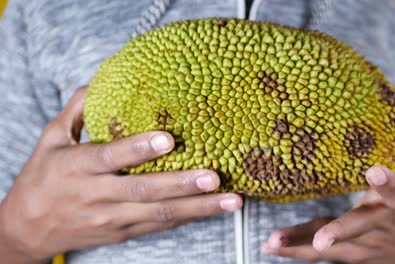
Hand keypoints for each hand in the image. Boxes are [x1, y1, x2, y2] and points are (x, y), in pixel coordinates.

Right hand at [0, 87, 242, 263]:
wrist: (27, 229)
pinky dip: (188, 218)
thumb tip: (103, 81)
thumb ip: (77, 109)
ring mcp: (112, 218)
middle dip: (181, 185)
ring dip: (198, 208)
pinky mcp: (123, 232)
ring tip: (231, 200)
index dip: (139, 150)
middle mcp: (97, 195)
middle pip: (144, 191)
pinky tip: (213, 210)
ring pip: (159, 214)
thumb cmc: (42, 178)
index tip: (168, 139)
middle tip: (214, 176)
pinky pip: (159, 225)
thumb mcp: (51, 138)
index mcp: (78, 167)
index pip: (111, 158)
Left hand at [261, 145, 394, 263]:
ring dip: (301, 247)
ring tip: (271, 243)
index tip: (373, 171)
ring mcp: (365, 245)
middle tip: (320, 241)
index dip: (386, 183)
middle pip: (359, 228)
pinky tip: (271, 246)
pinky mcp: (352, 255)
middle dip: (339, 233)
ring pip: (333, 249)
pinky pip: (322, 255)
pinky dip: (296, 249)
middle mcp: (381, 225)